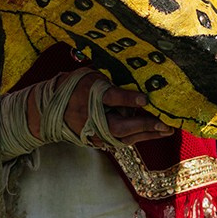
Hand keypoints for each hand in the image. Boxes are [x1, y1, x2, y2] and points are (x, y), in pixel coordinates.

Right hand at [36, 70, 172, 146]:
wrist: (50, 109)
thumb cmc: (73, 87)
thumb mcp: (90, 77)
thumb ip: (110, 83)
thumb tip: (135, 86)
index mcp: (90, 97)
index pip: (111, 99)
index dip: (128, 99)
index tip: (145, 99)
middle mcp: (93, 119)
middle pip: (121, 127)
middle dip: (144, 126)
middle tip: (166, 124)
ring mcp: (95, 133)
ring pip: (123, 138)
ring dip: (146, 135)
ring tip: (166, 130)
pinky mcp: (97, 140)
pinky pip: (120, 140)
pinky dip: (137, 137)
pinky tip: (151, 132)